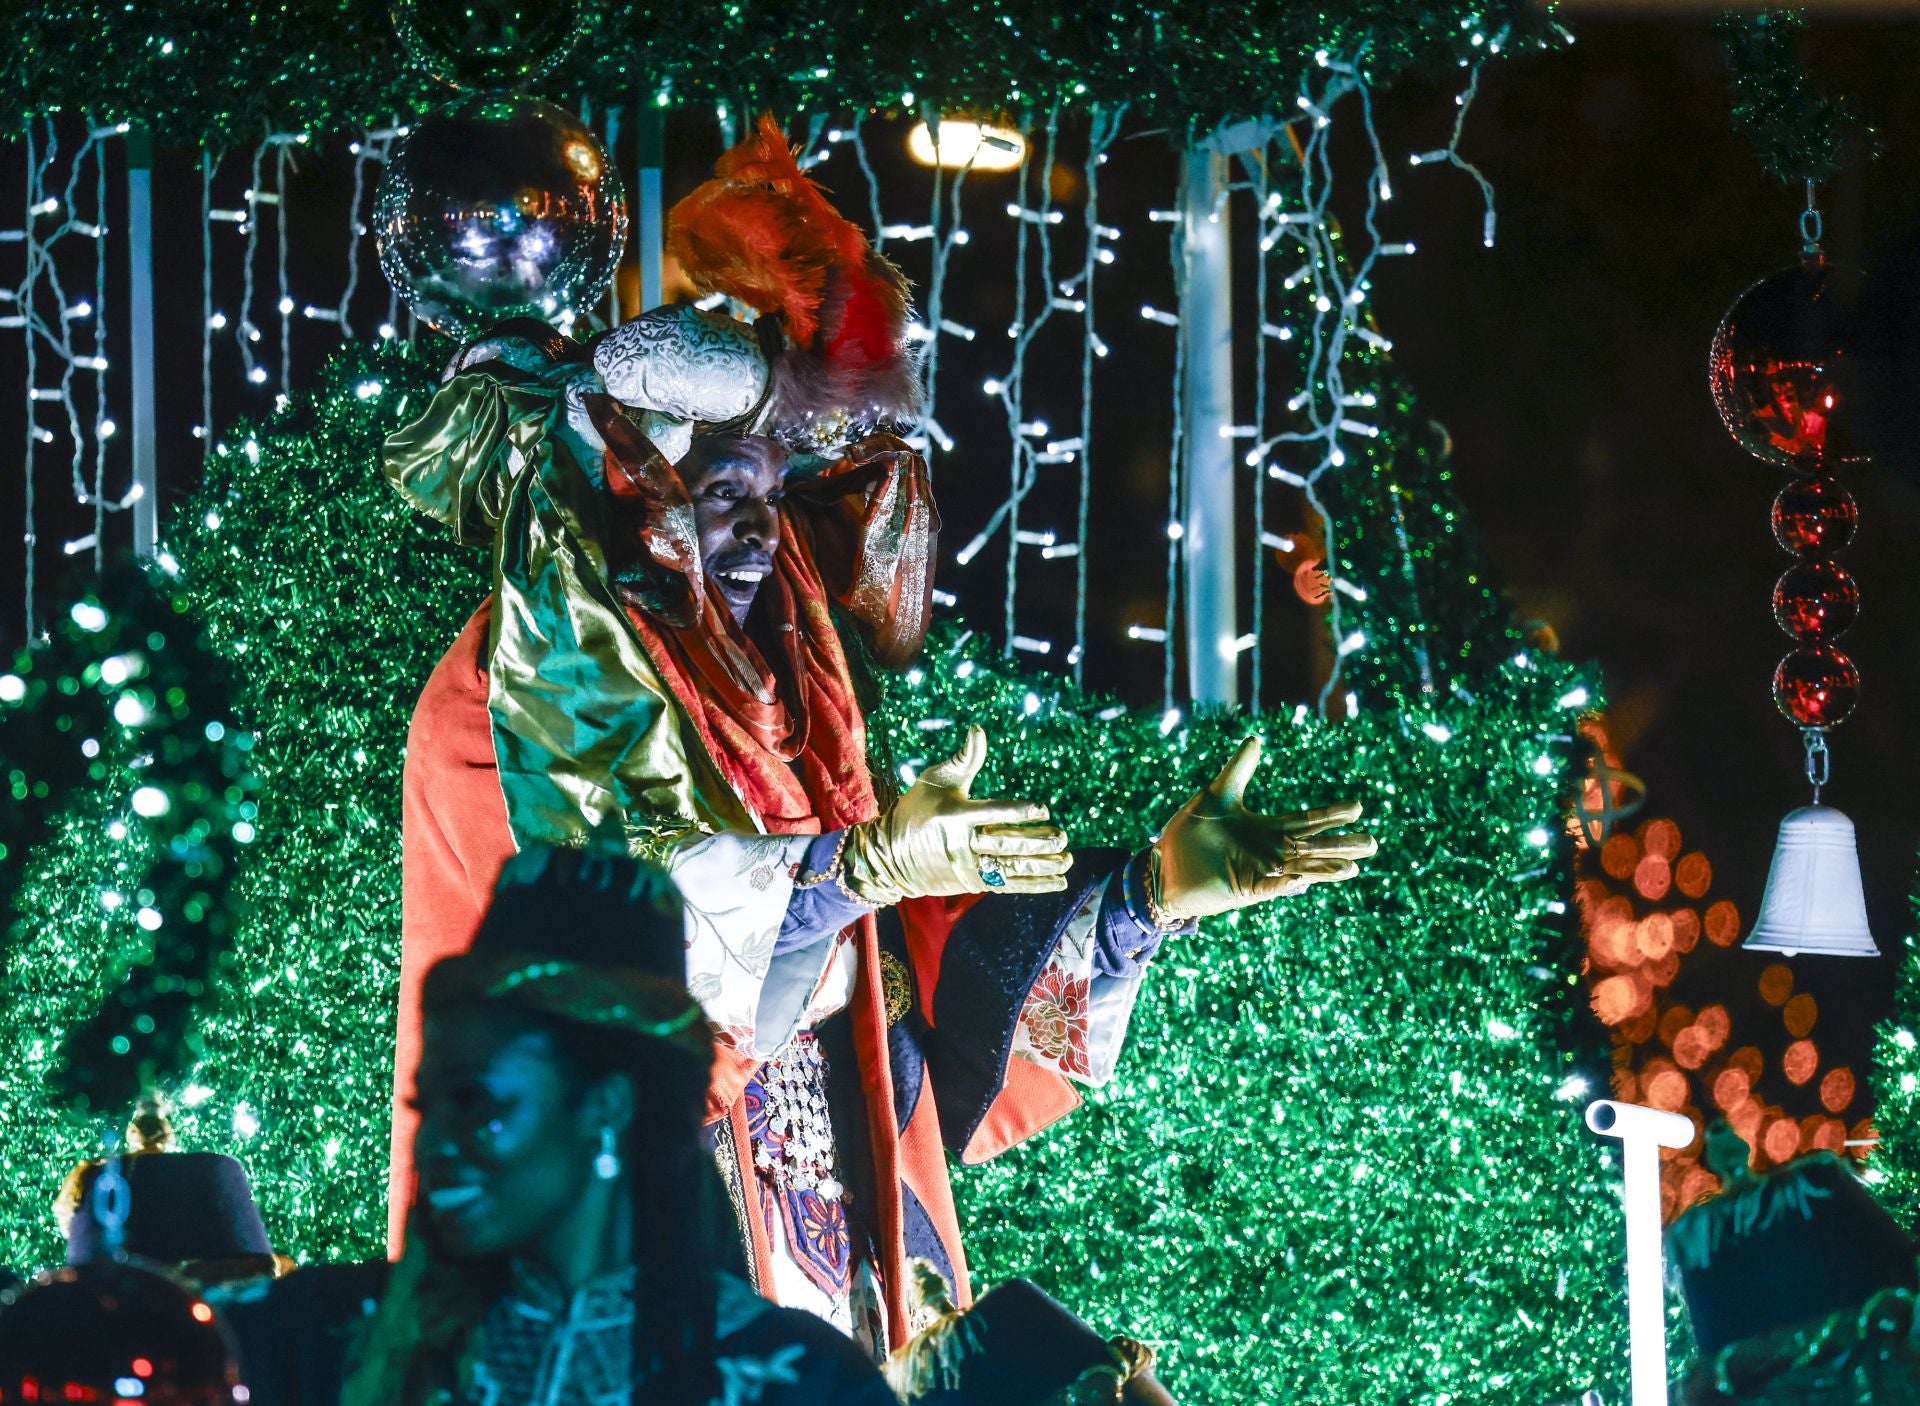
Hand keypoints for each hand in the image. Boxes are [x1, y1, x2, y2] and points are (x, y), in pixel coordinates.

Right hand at [841, 725, 1071, 904]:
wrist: (890, 856)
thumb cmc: (917, 809)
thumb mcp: (935, 779)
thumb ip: (963, 759)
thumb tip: (978, 729)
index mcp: (955, 816)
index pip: (992, 813)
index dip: (1018, 812)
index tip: (1043, 809)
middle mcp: (962, 845)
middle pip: (1005, 844)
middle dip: (1036, 842)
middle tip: (1062, 837)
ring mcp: (968, 868)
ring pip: (1010, 868)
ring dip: (1041, 866)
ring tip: (1067, 859)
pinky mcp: (972, 883)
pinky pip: (1008, 886)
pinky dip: (1034, 885)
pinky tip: (1058, 881)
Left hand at [1151, 737, 1376, 921]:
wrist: (1162, 864)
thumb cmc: (1189, 833)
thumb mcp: (1216, 795)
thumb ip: (1238, 770)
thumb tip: (1255, 740)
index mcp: (1267, 829)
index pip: (1307, 820)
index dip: (1331, 815)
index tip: (1357, 807)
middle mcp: (1270, 852)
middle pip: (1314, 847)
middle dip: (1341, 845)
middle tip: (1372, 843)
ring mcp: (1261, 872)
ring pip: (1302, 870)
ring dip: (1325, 869)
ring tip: (1353, 867)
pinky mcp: (1245, 889)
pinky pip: (1272, 886)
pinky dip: (1289, 883)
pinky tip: (1306, 879)